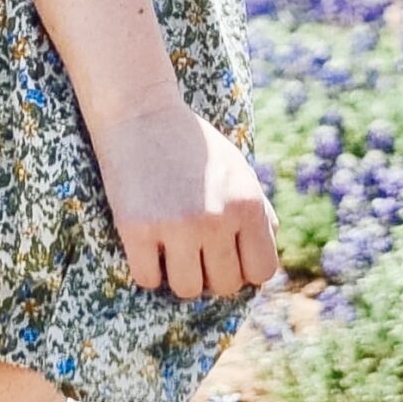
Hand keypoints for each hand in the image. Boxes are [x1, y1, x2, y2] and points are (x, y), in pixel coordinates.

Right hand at [88, 99, 280, 302]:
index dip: (245, 270)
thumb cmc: (193, 144)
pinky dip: (148, 271)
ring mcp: (176, 226)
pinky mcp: (137, 228)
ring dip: (180, 276)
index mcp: (247, 204)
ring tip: (172, 251)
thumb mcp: (238, 170)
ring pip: (188, 289)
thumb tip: (265, 265)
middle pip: (225, 285)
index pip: (262, 271)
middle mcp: (216, 219)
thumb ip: (258, 214)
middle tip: (196, 251)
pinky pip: (148, 279)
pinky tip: (148, 247)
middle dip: (212, 274)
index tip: (227, 258)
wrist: (141, 112)